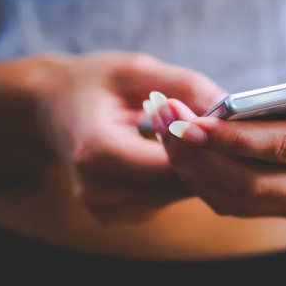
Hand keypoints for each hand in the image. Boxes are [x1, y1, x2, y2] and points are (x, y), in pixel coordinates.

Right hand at [33, 52, 225, 223]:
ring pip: (177, 195)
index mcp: (96, 151)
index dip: (207, 146)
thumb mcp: (136, 69)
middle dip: (210, 158)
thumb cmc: (94, 83)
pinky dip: (180, 176)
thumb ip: (184, 86)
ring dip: (199, 168)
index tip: (235, 126)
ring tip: (209, 136)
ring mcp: (104, 209)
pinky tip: (183, 151)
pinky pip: (165, 198)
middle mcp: (96, 189)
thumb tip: (233, 106)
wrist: (48, 108)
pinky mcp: (115, 216)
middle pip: (177, 184)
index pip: (170, 163)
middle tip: (237, 131)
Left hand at [154, 33, 285, 218]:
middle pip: (251, 183)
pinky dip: (201, 178)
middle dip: (200, 154)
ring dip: (192, 168)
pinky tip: (178, 146)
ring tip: (161, 128)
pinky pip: (234, 202)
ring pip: (236, 199)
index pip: (284, 149)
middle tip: (164, 119)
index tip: (190, 122)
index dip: (234, 139)